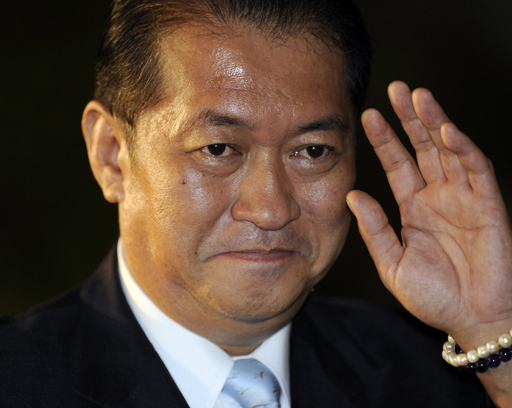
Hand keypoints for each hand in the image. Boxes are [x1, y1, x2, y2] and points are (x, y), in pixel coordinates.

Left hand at [347, 81, 511, 348]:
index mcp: (413, 207)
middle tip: (395, 88)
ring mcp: (464, 198)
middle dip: (409, 118)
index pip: (397, 163)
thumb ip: (374, 229)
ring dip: (435, 122)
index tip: (366, 115)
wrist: (471, 320)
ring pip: (449, 150)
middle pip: (422, 147)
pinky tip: (447, 131)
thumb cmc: (433, 296)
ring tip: (418, 95)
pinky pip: (477, 171)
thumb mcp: (392, 263)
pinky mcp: (488, 206)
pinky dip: (463, 149)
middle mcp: (437, 196)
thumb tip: (352, 195)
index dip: (384, 139)